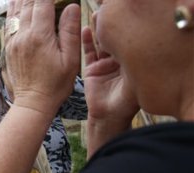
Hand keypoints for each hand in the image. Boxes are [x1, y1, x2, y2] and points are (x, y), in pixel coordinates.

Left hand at [4, 0, 80, 114]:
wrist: (33, 102)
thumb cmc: (56, 84)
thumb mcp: (70, 59)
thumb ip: (70, 31)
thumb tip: (72, 6)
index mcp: (40, 36)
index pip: (43, 3)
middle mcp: (23, 35)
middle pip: (27, 3)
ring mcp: (13, 41)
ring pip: (15, 11)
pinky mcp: (9, 47)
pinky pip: (9, 22)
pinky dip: (13, 10)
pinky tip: (17, 4)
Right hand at [82, 26, 138, 156]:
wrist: (108, 117)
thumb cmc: (124, 103)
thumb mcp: (132, 81)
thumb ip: (130, 64)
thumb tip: (130, 43)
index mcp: (132, 63)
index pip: (129, 41)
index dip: (124, 28)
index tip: (119, 17)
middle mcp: (119, 62)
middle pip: (115, 39)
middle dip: (111, 26)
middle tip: (106, 12)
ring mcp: (105, 65)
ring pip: (101, 43)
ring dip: (99, 29)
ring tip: (96, 16)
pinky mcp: (92, 69)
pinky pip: (89, 52)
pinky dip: (86, 41)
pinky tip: (84, 30)